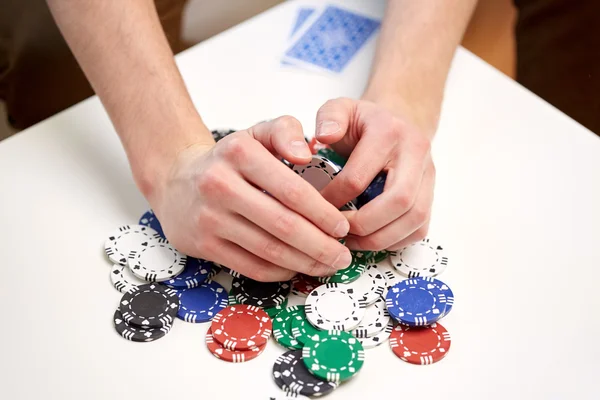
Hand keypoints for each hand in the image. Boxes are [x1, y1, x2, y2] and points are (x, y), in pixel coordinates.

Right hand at [149, 117, 351, 281]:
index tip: (343, 226)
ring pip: (269, 250)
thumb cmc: (229, 160)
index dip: (323, 213)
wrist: (177, 182)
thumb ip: (286, 132)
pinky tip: (297, 268)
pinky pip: (251, 266)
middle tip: (343, 255)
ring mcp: (209, 218)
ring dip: (305, 263)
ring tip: (328, 265)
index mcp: (239, 153)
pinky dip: (280, 272)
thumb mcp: (256, 134)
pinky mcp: (203, 245)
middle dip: (320, 245)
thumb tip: (307, 153)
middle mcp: (219, 185)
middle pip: (283, 225)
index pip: (291, 190)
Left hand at [316, 98, 435, 250]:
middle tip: (337, 231)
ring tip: (351, 240)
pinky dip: (394, 241)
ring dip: (379, 238)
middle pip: (398, 201)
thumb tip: (324, 137)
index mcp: (389, 131)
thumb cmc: (363, 122)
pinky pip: (420, 229)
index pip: (359, 177)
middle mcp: (416, 153)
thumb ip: (329, 117)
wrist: (397, 121)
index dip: (334, 200)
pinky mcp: (431, 194)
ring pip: (414, 219)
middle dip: (363, 225)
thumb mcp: (341, 109)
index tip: (316, 208)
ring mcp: (429, 175)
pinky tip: (370, 239)